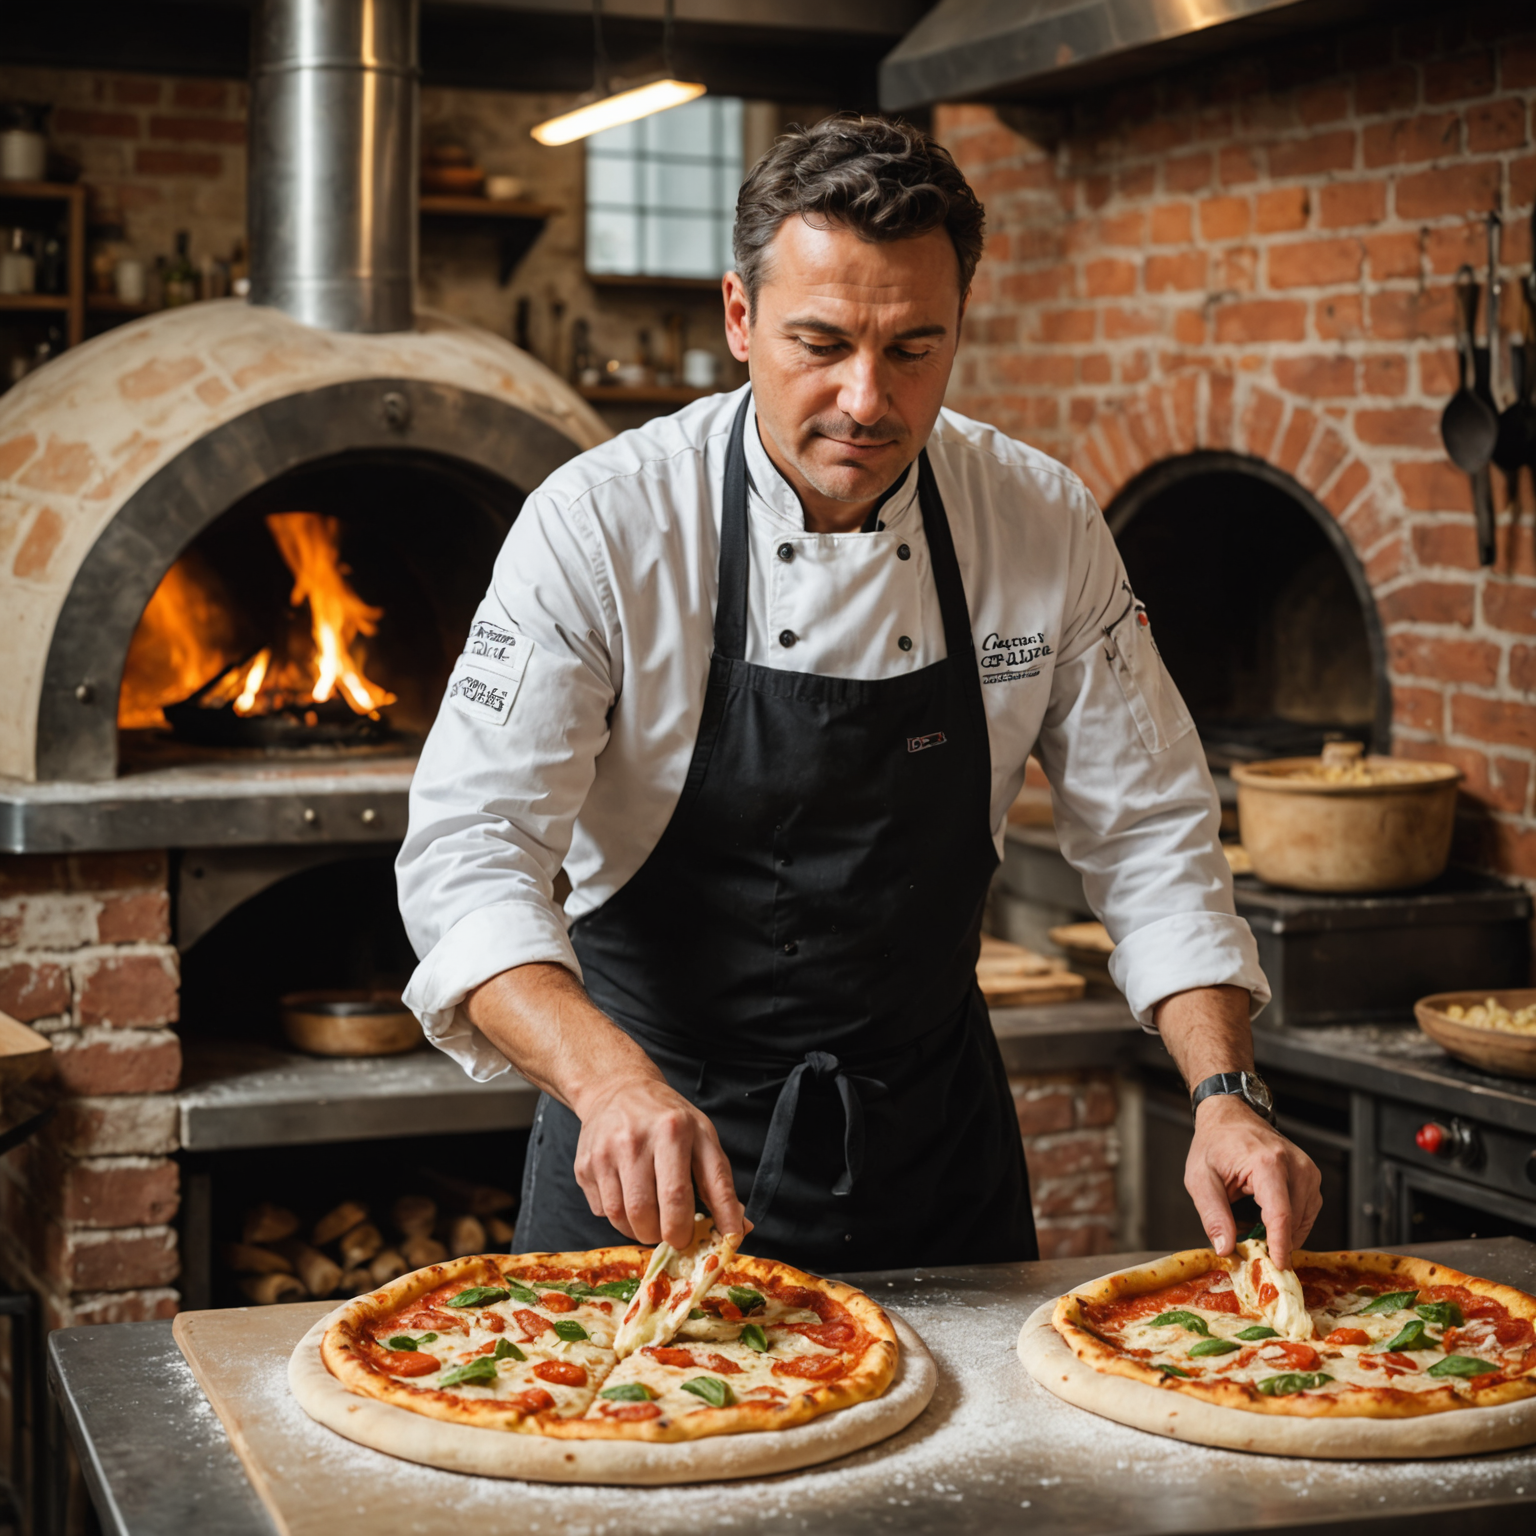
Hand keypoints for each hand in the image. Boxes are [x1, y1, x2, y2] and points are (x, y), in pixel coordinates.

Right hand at [571, 1074, 747, 1248]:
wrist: (618, 1088)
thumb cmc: (669, 1118)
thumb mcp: (703, 1137)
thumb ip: (719, 1184)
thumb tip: (738, 1230)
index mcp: (672, 1129)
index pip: (679, 1194)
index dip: (692, 1228)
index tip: (704, 1245)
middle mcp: (635, 1139)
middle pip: (648, 1214)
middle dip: (667, 1237)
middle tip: (677, 1235)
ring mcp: (605, 1152)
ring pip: (622, 1219)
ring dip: (643, 1232)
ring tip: (655, 1220)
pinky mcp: (585, 1165)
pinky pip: (602, 1213)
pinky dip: (621, 1219)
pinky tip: (631, 1199)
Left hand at [1184, 1094, 1321, 1270]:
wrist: (1229, 1115)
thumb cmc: (1213, 1143)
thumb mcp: (1200, 1179)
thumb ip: (1213, 1215)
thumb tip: (1226, 1249)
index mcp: (1266, 1163)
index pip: (1281, 1214)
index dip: (1280, 1245)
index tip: (1277, 1267)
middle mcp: (1294, 1164)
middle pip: (1295, 1220)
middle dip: (1277, 1243)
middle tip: (1254, 1254)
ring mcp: (1306, 1169)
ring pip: (1305, 1218)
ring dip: (1285, 1233)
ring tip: (1258, 1232)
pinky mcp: (1310, 1174)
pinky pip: (1308, 1210)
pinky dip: (1292, 1222)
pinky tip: (1271, 1221)